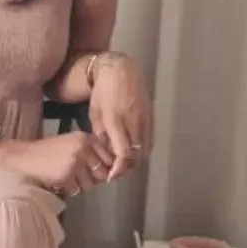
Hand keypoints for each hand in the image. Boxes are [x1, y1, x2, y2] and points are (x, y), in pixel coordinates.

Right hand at [0, 131, 115, 195]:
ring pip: (91, 184)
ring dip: (81, 185)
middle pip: (103, 172)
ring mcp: (76, 161)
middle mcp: (84, 147)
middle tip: (81, 177)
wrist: (27, 155)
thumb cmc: (50, 151)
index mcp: (87, 138)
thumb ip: (92, 151)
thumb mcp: (73, 143)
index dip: (107, 168)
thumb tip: (111, 170)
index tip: (100, 173)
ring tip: (69, 177)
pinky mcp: (67, 174)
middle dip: (94, 179)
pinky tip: (61, 180)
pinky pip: (77, 189)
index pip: (109, 158)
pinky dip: (70, 188)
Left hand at [88, 52, 150, 179]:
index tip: (112, 176)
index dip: (119, 168)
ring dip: (135, 159)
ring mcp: (144, 119)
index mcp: (115, 120)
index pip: (123, 152)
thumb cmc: (103, 92)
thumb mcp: (95, 114)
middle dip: (126, 167)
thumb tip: (107, 154)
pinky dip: (142, 149)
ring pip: (144, 149)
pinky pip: (149, 140)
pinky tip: (133, 150)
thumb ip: (101, 135)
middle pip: (136, 155)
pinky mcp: (151, 117)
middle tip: (116, 171)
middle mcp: (132, 122)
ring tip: (123, 162)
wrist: (121, 71)